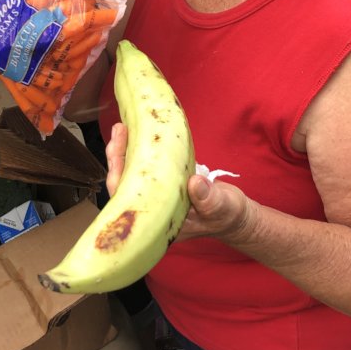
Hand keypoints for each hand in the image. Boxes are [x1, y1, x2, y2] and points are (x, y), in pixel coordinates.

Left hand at [105, 123, 253, 242]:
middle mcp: (152, 209)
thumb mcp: (223, 206)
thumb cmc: (227, 214)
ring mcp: (156, 196)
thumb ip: (210, 198)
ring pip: (131, 175)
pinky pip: (144, 168)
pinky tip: (137, 134)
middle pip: (123, 185)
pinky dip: (139, 152)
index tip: (117, 152)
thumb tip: (195, 183)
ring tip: (122, 128)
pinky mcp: (162, 183)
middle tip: (119, 129)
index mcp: (159, 221)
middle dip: (117, 157)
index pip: (127, 202)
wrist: (233, 214)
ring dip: (125, 152)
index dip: (118, 177)